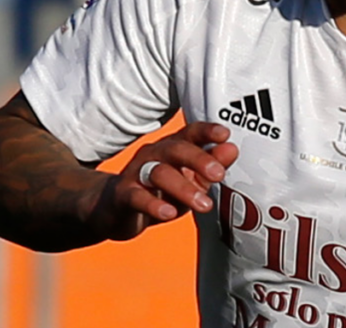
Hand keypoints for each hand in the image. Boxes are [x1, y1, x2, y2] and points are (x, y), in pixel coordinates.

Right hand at [89, 122, 238, 240]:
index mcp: (173, 147)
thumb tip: (232, 149)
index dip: (207, 131)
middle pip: (177, 149)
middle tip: (219, 174)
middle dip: (199, 160)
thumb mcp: (189, 180)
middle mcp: (154, 154)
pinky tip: (169, 213)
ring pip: (160, 174)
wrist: (113, 209)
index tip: (225, 134)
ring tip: (204, 205)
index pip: (191, 133)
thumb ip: (211, 166)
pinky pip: (137, 197)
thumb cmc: (159, 192)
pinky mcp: (123, 195)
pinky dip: (153, 205)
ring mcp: (136, 173)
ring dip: (184, 188)